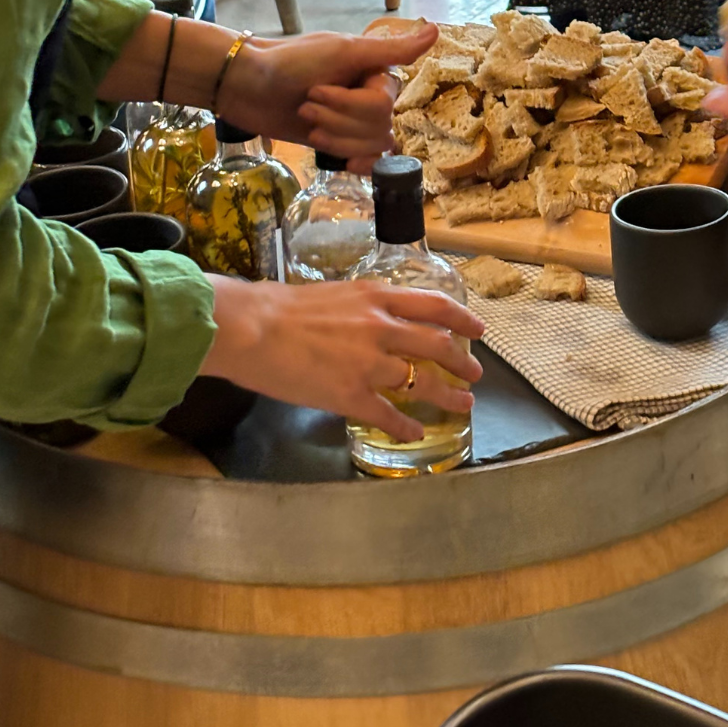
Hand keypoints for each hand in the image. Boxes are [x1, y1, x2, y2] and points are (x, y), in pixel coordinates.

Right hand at [202, 276, 484, 441]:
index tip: (478, 330)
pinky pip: (390, 414)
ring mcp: (369, 364)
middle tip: (475, 373)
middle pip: (439, 345)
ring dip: (449, 395)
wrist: (249, 327)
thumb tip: (373, 319)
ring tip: (464, 404)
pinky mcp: (351, 395)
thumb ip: (360, 308)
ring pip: (423, 382)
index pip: (435, 305)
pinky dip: (407, 425)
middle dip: (463, 362)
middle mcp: (382, 328)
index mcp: (376, 297)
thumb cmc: (278, 307)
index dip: (463, 318)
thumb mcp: (333, 294)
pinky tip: (415, 432)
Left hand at [219, 25, 438, 171]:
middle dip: (336, 121)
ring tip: (307, 122)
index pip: (382, 106)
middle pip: (377, 128)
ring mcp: (354, 122)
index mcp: (374, 72)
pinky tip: (345, 164)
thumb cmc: (290, 62)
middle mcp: (369, 97)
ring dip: (334, 138)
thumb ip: (392, 49)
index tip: (317, 89)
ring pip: (371, 146)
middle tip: (306, 104)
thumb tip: (437, 30)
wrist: (246, 87)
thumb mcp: (343, 51)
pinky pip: (367, 161)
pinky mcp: (339, 142)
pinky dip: (357, 163)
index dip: (348, 105)